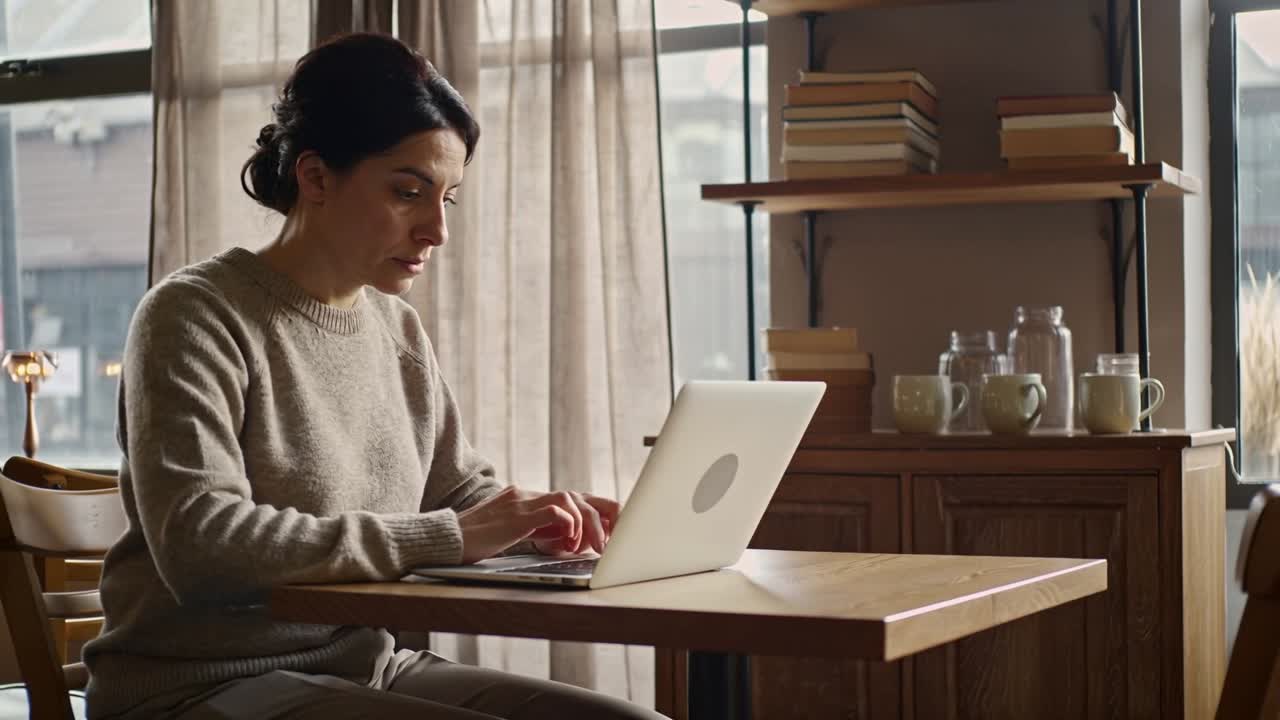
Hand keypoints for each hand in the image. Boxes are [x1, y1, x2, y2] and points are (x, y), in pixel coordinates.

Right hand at [456, 487, 618, 563]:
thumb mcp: (511, 534)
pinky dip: (568, 525)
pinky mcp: (516, 516)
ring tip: (590, 546)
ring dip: (586, 524)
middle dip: (602, 515)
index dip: (594, 512)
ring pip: (569, 499)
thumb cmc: (474, 543)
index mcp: (526, 499)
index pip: (569, 498)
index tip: (610, 532)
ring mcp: (520, 502)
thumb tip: (568, 540)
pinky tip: (569, 543)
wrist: (444, 540)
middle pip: (576, 495)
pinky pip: (553, 511)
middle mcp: (526, 495)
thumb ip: (537, 530)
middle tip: (611, 541)